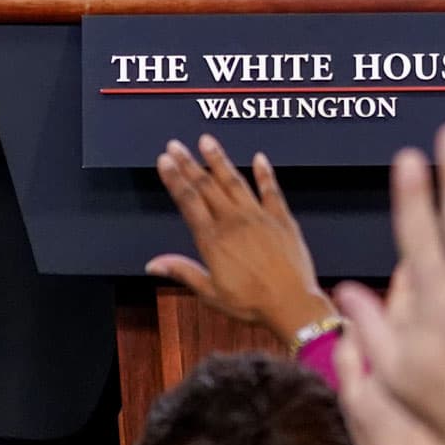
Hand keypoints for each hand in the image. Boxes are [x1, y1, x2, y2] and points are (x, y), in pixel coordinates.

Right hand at [146, 136, 333, 339]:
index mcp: (213, 240)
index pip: (188, 201)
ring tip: (206, 141)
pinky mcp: (282, 219)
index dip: (175, 178)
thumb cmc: (251, 303)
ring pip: (234, 181)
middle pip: (206, 186)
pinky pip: (271, 190)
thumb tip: (153, 264)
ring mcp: (259, 217)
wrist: (292, 303)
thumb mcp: (211, 293)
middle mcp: (234, 222)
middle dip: (189, 163)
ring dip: (218, 160)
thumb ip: (183, 272)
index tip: (165, 160)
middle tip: (175, 145)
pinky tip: (259, 158)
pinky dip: (264, 173)